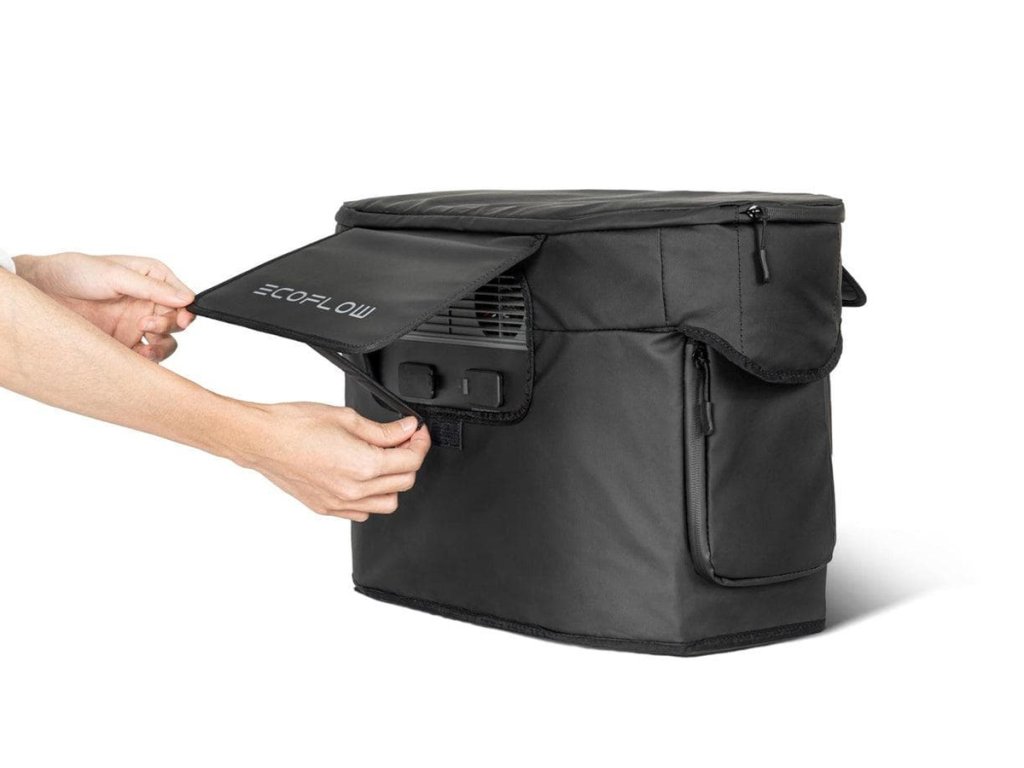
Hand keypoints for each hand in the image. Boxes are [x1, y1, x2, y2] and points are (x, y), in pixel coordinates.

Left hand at [15, 252, 194, 361]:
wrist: (39, 291)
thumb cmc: (72, 272)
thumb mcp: (115, 274)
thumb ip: (152, 288)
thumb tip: (186, 298)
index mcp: (151, 279)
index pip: (181, 297)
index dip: (184, 309)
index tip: (181, 317)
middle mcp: (146, 302)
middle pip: (176, 321)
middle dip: (170, 326)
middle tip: (149, 326)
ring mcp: (135, 324)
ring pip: (166, 341)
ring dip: (162, 345)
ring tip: (146, 343)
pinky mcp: (123, 343)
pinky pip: (146, 357)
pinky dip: (149, 359)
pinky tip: (140, 354)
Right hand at [232, 404, 430, 520]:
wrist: (262, 440)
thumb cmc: (295, 426)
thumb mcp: (346, 418)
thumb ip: (383, 429)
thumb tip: (406, 429)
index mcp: (363, 465)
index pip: (411, 461)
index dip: (420, 443)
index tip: (417, 433)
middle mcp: (354, 490)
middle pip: (404, 483)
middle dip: (410, 460)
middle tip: (403, 441)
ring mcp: (340, 502)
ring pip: (387, 504)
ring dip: (393, 482)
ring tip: (383, 460)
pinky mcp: (326, 508)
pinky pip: (362, 512)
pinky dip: (370, 498)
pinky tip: (363, 477)